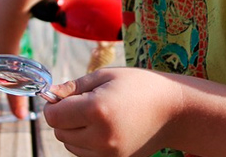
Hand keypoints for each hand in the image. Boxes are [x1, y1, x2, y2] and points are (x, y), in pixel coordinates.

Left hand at [42, 68, 183, 156]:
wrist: (174, 111)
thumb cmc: (141, 86)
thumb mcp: (106, 76)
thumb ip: (74, 86)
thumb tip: (51, 95)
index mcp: (96, 110)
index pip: (53, 115)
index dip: (54, 104)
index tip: (64, 96)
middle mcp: (100, 136)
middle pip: (59, 132)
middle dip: (64, 117)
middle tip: (84, 102)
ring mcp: (108, 153)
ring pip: (70, 145)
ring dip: (74, 131)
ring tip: (97, 115)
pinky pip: (86, 154)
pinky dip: (87, 142)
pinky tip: (104, 127)